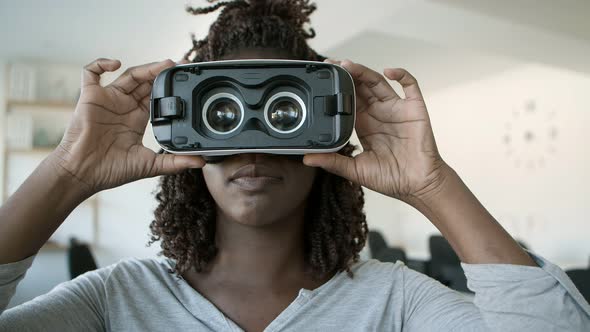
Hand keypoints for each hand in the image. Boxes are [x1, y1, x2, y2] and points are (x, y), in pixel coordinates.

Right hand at [49, 58, 203, 195]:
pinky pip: (91, 72)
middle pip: (146, 82)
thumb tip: (200, 162)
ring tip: (165, 64)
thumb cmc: (110, 170)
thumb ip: (174, 162)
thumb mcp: (149, 165)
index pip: (156, 96)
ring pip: (128, 75)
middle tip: (180, 66)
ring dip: (146, 68)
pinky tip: (116, 64)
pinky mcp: (89, 97)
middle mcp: (124, 106)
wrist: (82, 173)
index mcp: (137, 119)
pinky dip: (101, 63)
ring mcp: (107, 100)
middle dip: (162, 73)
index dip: (169, 88)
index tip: (185, 81)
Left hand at [303, 60, 447, 201]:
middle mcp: (379, 114)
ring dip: (364, 72)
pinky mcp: (414, 109)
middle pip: (360, 87)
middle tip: (332, 65)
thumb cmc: (391, 179)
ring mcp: (396, 109)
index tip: (324, 80)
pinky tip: (389, 71)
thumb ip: (333, 162)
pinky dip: (401, 74)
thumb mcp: (356, 171)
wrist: (418, 186)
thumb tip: (307, 159)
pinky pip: (410, 85)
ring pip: (378, 82)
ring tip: (349, 65)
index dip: (337, 90)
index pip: (348, 101)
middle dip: (347, 75)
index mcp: (364, 126)